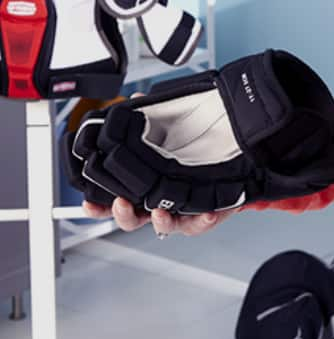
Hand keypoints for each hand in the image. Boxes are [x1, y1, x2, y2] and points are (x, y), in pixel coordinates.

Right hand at [80, 93, 238, 237]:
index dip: (98, 206)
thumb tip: (138, 99)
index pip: (112, 201)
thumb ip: (150, 120)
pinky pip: (201, 223)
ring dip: (160, 221)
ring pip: (164, 226)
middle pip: (131, 219)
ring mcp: (178, 213)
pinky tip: (207, 212)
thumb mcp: (166, 135)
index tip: (89, 203)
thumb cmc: (188, 156)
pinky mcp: (202, 216)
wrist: (224, 171)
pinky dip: (203, 219)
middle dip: (123, 214)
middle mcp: (155, 206)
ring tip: (160, 213)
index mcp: (140, 190)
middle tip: (121, 204)